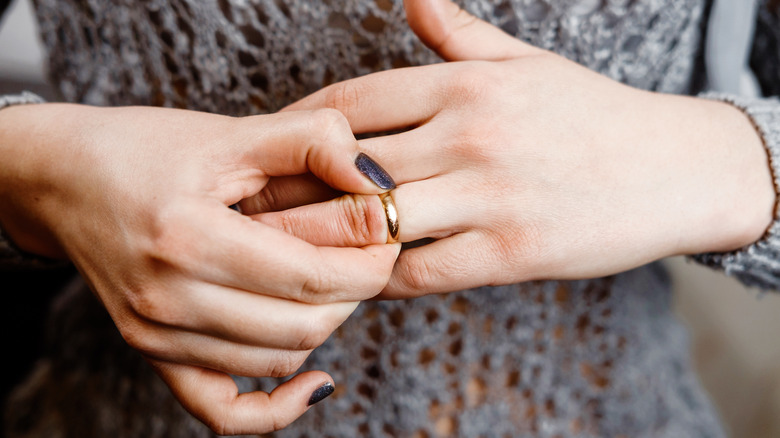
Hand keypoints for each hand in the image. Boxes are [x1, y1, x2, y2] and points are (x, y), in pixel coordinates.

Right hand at [0, 103, 398, 433]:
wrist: (62, 179)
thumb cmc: (145, 149)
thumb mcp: (229, 132)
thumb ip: (311, 142)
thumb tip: (378, 181)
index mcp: (188, 237)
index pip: (314, 277)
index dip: (371, 261)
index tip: (388, 233)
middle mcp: (168, 298)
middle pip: (304, 324)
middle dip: (356, 290)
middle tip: (367, 252)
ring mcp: (156, 334)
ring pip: (278, 358)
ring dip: (325, 324)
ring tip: (333, 281)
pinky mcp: (152, 352)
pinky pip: (224, 410)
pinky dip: (277, 406)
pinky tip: (315, 380)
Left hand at [267, 0, 774, 297]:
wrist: (674, 169)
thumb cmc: (591, 115)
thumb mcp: (527, 63)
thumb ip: (460, 34)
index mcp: (466, 84)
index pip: (352, 102)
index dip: (296, 127)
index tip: (266, 149)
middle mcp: (471, 134)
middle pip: (347, 165)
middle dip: (290, 189)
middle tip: (247, 208)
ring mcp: (491, 195)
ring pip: (376, 222)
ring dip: (324, 242)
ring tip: (282, 254)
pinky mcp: (512, 253)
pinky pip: (422, 271)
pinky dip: (381, 280)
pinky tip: (358, 281)